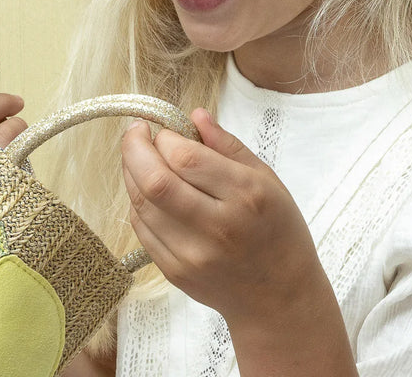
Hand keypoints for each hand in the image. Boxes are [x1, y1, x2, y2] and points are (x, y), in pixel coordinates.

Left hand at [121, 109, 325, 326]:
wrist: (278, 296)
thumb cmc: (277, 230)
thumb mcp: (266, 177)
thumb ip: (227, 145)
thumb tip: (195, 115)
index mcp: (245, 195)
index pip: (186, 157)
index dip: (166, 137)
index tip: (166, 128)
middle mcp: (217, 226)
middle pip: (155, 181)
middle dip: (134, 148)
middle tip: (136, 132)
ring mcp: (193, 255)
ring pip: (142, 204)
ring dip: (132, 173)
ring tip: (140, 158)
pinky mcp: (175, 273)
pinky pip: (142, 230)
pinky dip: (138, 203)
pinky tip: (148, 191)